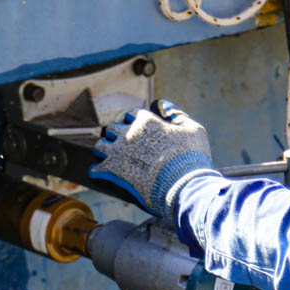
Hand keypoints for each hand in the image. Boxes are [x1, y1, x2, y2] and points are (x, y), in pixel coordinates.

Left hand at [91, 100, 214, 215]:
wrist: (183, 185)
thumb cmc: (192, 158)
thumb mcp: (194, 130)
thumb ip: (178, 115)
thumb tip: (163, 105)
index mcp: (147, 122)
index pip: (133, 114)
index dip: (135, 121)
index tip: (137, 128)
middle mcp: (129, 133)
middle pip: (113, 128)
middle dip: (117, 134)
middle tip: (121, 142)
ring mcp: (119, 152)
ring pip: (101, 145)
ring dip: (104, 149)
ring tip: (107, 155)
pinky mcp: (114, 171)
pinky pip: (96, 168)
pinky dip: (96, 170)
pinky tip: (97, 172)